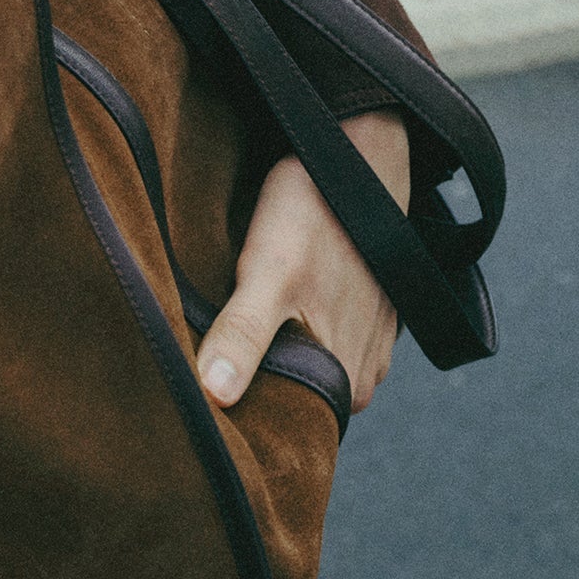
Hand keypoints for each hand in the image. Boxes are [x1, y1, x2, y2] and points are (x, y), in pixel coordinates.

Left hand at [194, 109, 411, 413]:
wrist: (359, 155)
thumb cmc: (313, 214)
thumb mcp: (268, 274)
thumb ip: (244, 337)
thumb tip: (214, 397)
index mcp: (346, 384)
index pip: (292, 423)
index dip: (249, 415)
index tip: (209, 405)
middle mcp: (364, 374)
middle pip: (301, 394)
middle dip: (261, 383)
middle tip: (215, 358)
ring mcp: (370, 342)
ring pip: (312, 364)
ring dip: (280, 351)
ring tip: (239, 328)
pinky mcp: (367, 312)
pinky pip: (326, 335)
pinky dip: (301, 324)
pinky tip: (276, 301)